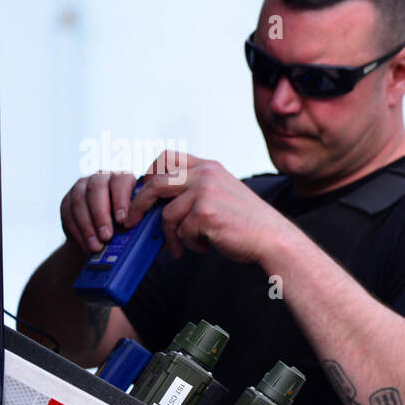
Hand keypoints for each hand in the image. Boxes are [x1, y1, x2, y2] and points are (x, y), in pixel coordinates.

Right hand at [59, 171, 137, 254]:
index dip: (121, 200)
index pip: (121, 181)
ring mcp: (81, 187)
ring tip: (96, 246)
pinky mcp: (67, 200)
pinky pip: (68, 214)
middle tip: (107, 236)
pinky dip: (78, 232)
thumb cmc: (128, 222)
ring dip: (87, 227)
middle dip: (101, 215)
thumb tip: (138, 230)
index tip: (123, 221)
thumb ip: (136, 218)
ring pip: (79, 202)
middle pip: (96, 189)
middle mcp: (100, 177)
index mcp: (122, 178)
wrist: (105, 230)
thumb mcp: (136, 218)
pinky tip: (87, 245)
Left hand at [125, 151, 289, 262]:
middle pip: (155, 183)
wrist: (273, 238)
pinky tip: (205, 246)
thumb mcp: (222, 194)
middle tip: (131, 221)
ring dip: (171, 236)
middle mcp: (206, 174)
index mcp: (209, 167)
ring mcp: (205, 192)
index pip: (166, 157)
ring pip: (167, 214)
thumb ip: (195, 191)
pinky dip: (190, 244)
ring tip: (182, 247)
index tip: (145, 192)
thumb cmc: (247, 223)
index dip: (149, 174)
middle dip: (138, 205)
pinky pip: (182, 231)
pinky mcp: (205, 212)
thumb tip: (157, 205)